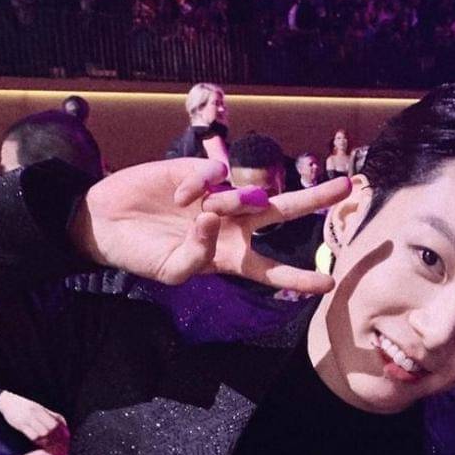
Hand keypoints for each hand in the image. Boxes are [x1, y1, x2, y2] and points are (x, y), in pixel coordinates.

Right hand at [0, 391, 69, 454]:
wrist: (7, 400)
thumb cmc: (25, 405)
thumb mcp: (38, 407)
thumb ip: (50, 414)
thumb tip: (63, 423)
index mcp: (42, 409)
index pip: (56, 421)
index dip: (61, 430)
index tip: (64, 437)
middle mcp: (36, 413)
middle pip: (51, 428)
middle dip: (55, 436)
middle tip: (56, 442)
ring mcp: (28, 419)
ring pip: (42, 433)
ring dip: (46, 440)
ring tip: (48, 443)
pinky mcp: (20, 424)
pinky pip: (32, 435)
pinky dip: (37, 441)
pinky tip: (38, 442)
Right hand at [70, 158, 348, 293]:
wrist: (107, 223)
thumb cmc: (142, 254)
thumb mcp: (172, 271)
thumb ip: (198, 256)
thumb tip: (216, 220)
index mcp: (231, 257)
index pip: (272, 270)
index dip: (299, 277)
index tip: (328, 282)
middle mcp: (233, 225)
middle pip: (283, 212)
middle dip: (315, 199)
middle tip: (348, 187)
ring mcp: (218, 196)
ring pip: (249, 194)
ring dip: (235, 201)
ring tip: (202, 210)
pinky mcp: (199, 171)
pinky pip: (215, 175)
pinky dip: (199, 185)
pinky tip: (179, 195)